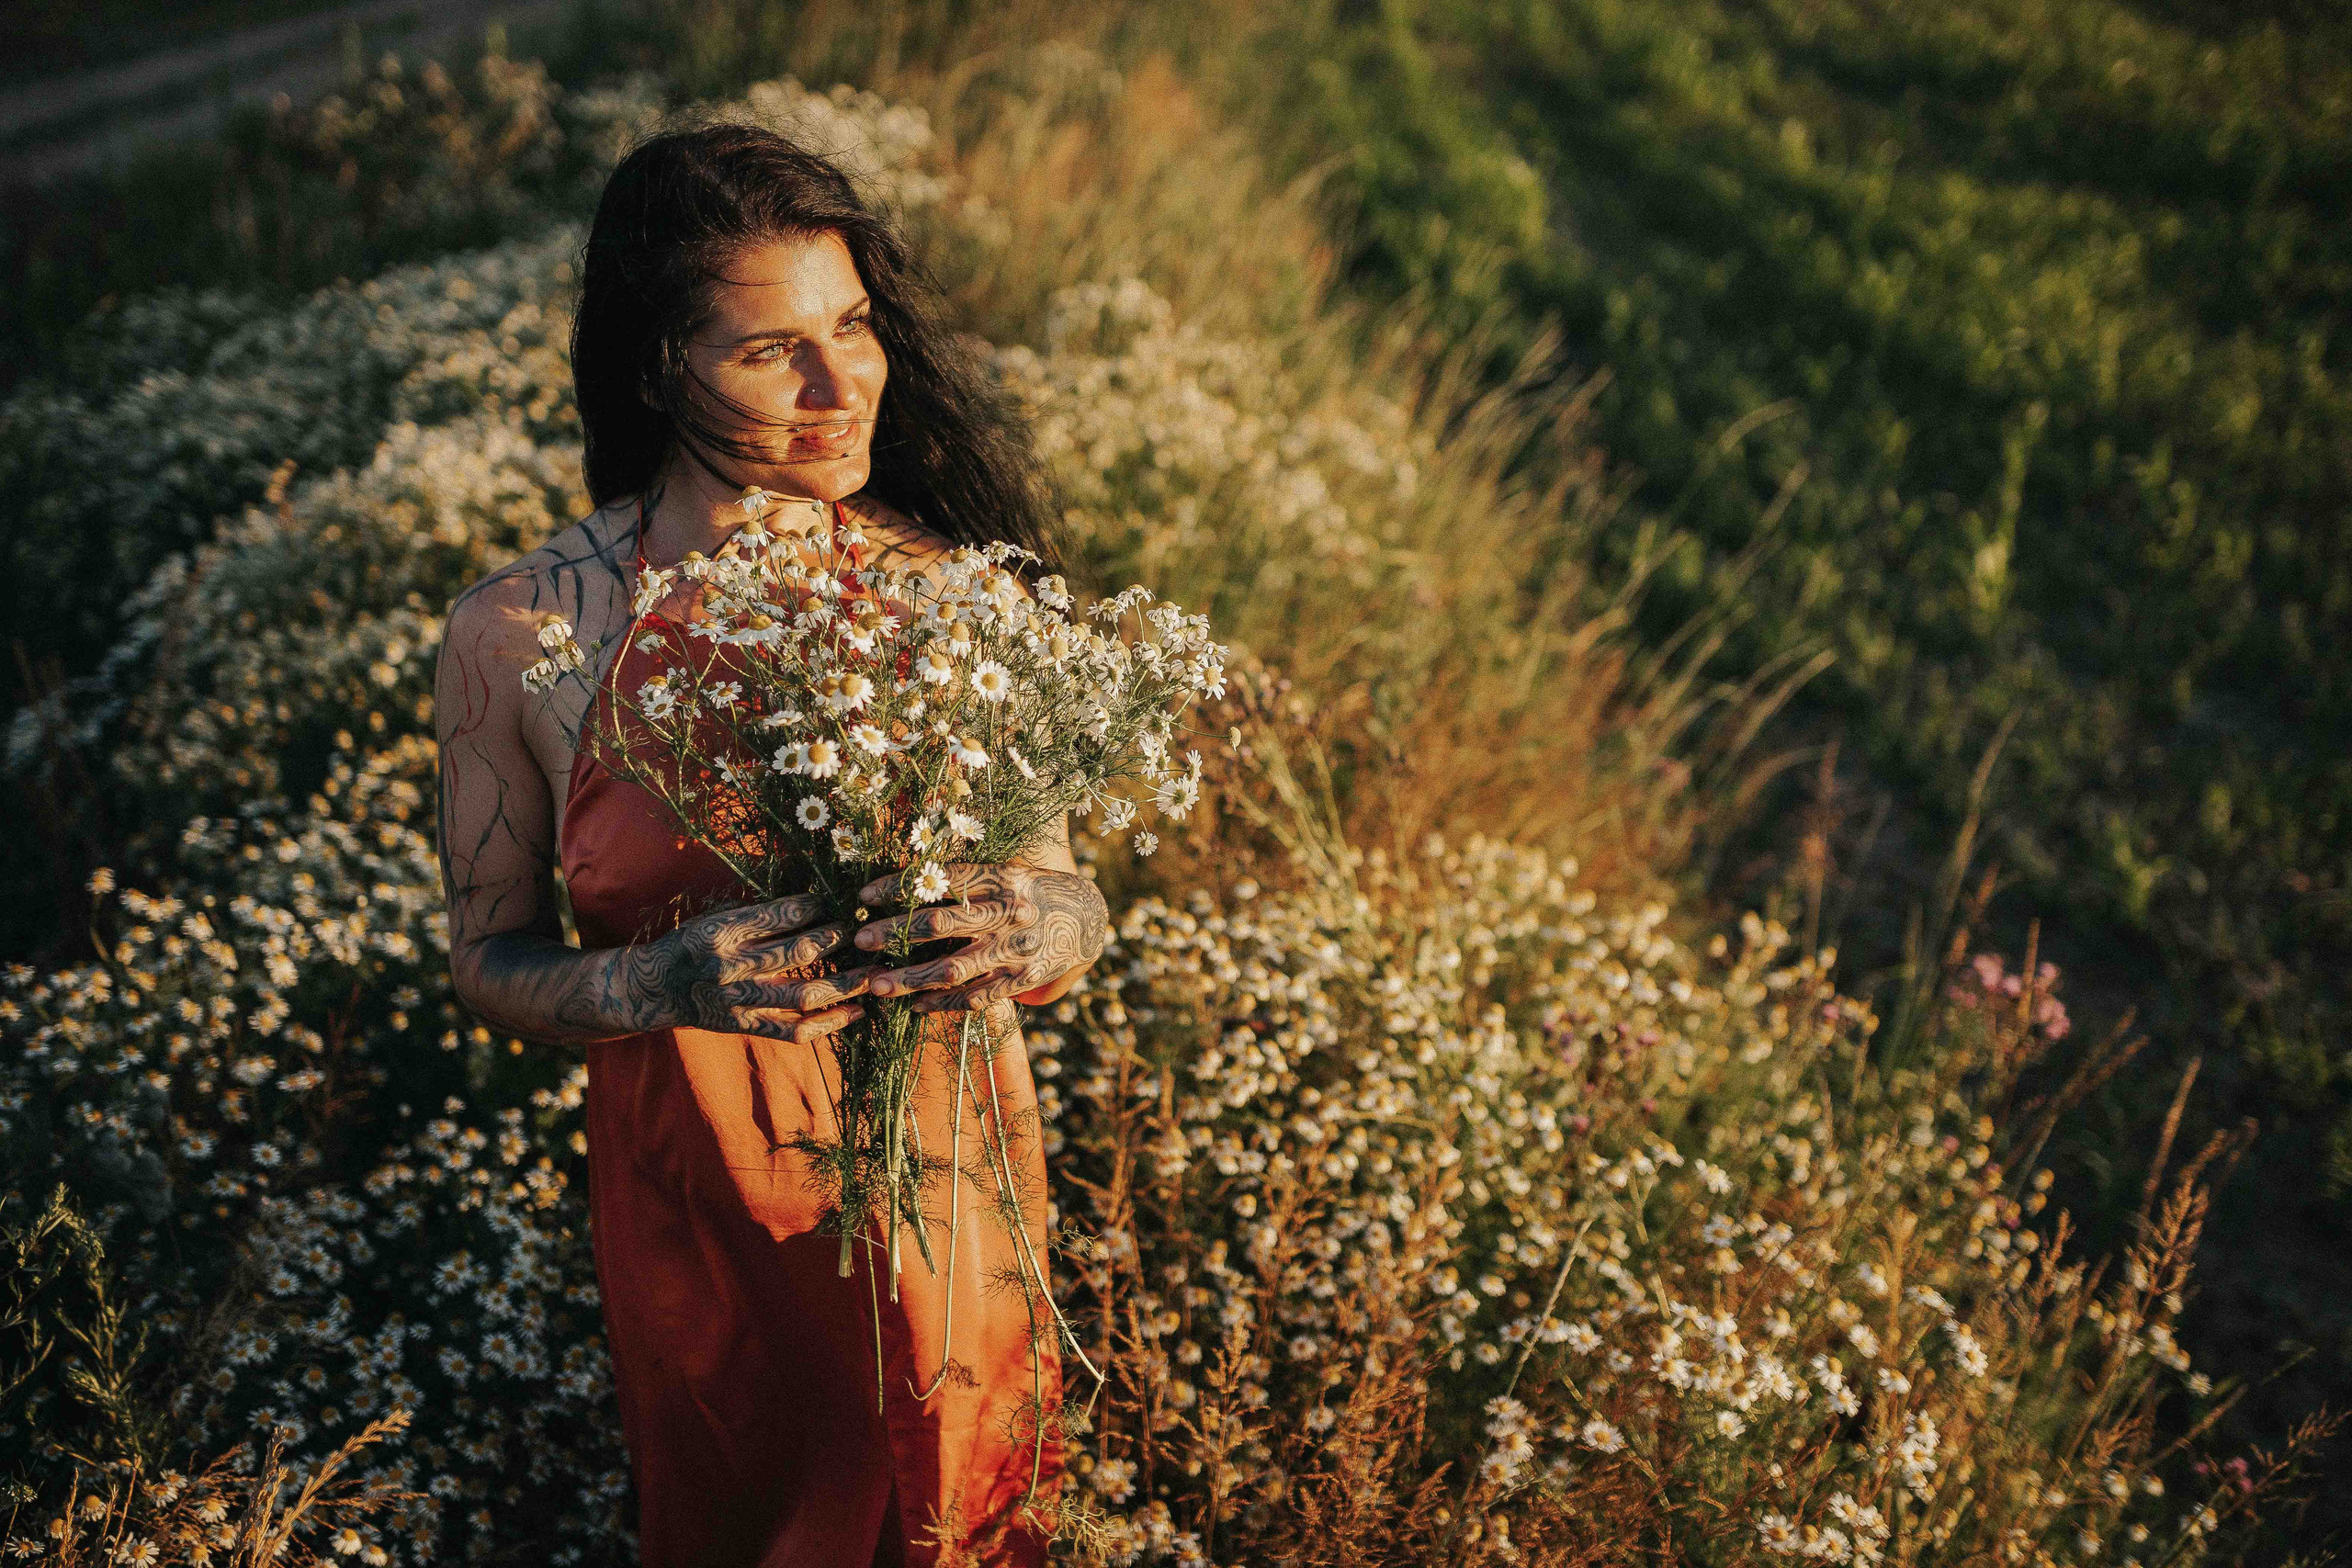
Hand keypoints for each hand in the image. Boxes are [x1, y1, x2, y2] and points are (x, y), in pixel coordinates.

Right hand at [641, 893, 871, 1042]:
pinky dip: (829, 1023)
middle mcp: (729, 967)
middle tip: (865, 931)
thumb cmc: (691, 945)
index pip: (779, 916)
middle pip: (797, 953)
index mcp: (721, 932)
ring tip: (874, 972)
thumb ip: (756, 916)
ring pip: (803, 995)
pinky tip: (856, 1011)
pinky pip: (793, 1031)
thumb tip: (814, 904)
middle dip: (837, 940)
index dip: (815, 907)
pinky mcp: (745, 1026)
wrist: (655, 989)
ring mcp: (739, 1001)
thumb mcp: (715, 919)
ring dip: (845, 983)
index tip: (838, 901)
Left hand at [852, 864, 1107, 1013]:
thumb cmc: (1030, 891)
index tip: (863, 895)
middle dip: (894, 934)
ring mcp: (1014, 951)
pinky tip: (915, 1005)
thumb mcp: (1005, 872)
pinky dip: (943, 1003)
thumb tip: (904, 884)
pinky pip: (976, 997)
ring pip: (951, 969)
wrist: (1088, 919)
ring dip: (909, 978)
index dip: (899, 887)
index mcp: (1000, 879)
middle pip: (939, 925)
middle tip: (859, 941)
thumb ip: (965, 880)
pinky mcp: (1022, 980)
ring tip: (876, 984)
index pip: (940, 881)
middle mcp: (1007, 914)